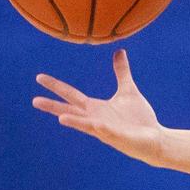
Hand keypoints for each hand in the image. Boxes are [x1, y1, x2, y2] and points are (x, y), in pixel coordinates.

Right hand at [33, 50, 164, 166]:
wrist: (154, 138)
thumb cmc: (138, 117)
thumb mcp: (128, 90)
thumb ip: (121, 72)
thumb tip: (119, 51)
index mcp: (96, 108)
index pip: (71, 95)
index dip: (56, 86)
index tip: (39, 77)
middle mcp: (96, 120)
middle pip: (71, 111)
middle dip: (54, 106)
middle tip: (34, 100)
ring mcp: (106, 130)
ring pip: (87, 126)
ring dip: (75, 122)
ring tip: (61, 118)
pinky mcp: (120, 137)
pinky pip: (109, 132)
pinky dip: (103, 129)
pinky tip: (97, 125)